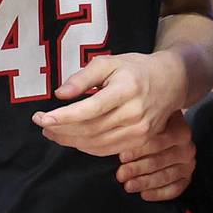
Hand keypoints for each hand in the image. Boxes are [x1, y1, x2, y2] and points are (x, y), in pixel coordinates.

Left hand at [32, 51, 185, 157]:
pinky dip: (86, 147)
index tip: (41, 118)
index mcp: (127, 89)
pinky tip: (73, 139)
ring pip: (96, 143)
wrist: (172, 82)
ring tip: (52, 133)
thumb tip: (60, 94)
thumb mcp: (110, 62)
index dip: (63, 117)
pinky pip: (107, 150)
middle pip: (90, 129)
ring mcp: (140, 130)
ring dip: (70, 141)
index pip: (89, 109)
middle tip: (41, 125)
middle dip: (60, 130)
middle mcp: (135, 113)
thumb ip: (83, 77)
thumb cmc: (137, 69)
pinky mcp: (141, 141)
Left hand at [116, 111, 195, 200]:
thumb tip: (118, 142)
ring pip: (166, 176)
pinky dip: (158, 194)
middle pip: (159, 161)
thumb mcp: (149, 122)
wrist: (172, 134)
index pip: (157, 142)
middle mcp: (187, 148)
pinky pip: (174, 189)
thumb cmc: (155, 129)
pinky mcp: (187, 178)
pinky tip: (144, 194)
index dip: (138, 151)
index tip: (122, 157)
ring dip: (145, 182)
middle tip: (121, 174)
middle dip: (137, 169)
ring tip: (128, 185)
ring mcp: (189, 164)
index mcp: (180, 130)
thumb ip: (139, 131)